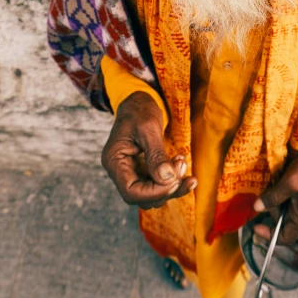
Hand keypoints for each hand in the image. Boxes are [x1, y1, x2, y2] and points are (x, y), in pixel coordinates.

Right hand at [101, 91, 196, 208]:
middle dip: (165, 188)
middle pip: (142, 196)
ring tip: (183, 163)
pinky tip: (182, 166)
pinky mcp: (143, 170)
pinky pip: (157, 184)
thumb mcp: (148, 128)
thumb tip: (167, 179)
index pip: (130, 191)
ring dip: (171, 185)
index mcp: (114, 161)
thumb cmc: (140, 110)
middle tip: (182, 165)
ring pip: (152, 194)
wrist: (139, 101)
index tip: (174, 180)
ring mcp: (131, 172)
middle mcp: (120, 171)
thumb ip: (156, 154)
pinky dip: (172, 180)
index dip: (154, 192)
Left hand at [253, 110, 297, 244]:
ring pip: (283, 209)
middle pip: (282, 222)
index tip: (253, 225)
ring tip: (268, 186)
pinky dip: (278, 193)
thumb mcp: (290, 182)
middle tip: (262, 196)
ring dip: (273, 200)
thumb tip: (256, 208)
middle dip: (270, 212)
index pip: (284, 237)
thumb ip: (273, 197)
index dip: (268, 234)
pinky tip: (274, 182)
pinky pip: (287, 199)